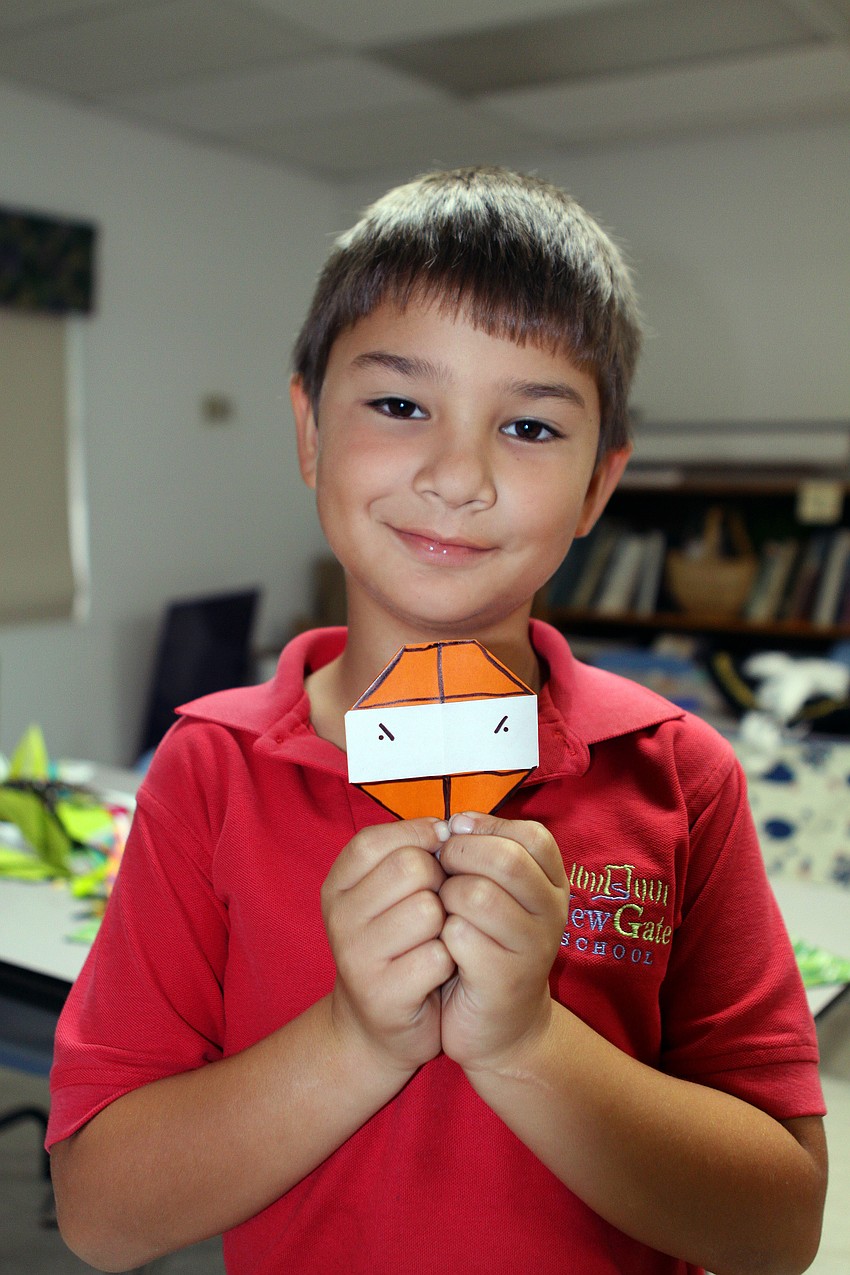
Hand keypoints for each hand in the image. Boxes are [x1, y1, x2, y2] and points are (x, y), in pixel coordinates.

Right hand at [322, 818, 454, 1075]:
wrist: (379, 1026)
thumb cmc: (397, 944)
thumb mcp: (389, 892)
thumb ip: (408, 853)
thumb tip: (445, 827)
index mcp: (337, 885)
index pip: (377, 839)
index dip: (417, 839)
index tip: (435, 855)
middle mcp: (338, 917)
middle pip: (411, 867)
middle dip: (439, 883)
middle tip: (436, 908)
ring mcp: (356, 958)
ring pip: (429, 910)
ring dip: (446, 925)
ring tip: (435, 941)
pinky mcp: (383, 994)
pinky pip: (439, 955)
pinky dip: (449, 962)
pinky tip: (436, 973)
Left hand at [437, 812, 568, 1073]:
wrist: (496, 1025)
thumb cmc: (483, 943)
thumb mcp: (493, 890)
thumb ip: (482, 852)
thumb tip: (454, 822)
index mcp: (553, 884)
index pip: (533, 835)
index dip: (488, 827)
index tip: (456, 834)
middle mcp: (553, 913)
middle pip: (507, 859)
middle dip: (460, 856)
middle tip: (440, 870)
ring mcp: (533, 948)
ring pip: (478, 895)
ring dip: (446, 897)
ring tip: (441, 911)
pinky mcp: (505, 980)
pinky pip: (460, 936)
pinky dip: (440, 935)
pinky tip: (442, 946)